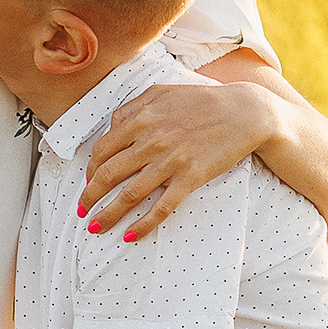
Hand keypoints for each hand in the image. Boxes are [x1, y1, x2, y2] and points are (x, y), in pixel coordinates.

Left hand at [80, 79, 283, 240]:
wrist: (245, 112)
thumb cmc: (201, 101)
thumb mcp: (160, 93)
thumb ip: (131, 108)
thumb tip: (110, 128)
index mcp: (140, 120)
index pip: (102, 151)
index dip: (90, 170)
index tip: (88, 182)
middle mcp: (151, 142)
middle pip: (108, 175)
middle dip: (89, 196)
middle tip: (81, 210)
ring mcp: (170, 162)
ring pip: (129, 195)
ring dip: (108, 214)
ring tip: (95, 227)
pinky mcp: (190, 178)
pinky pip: (162, 207)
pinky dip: (144, 224)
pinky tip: (131, 235)